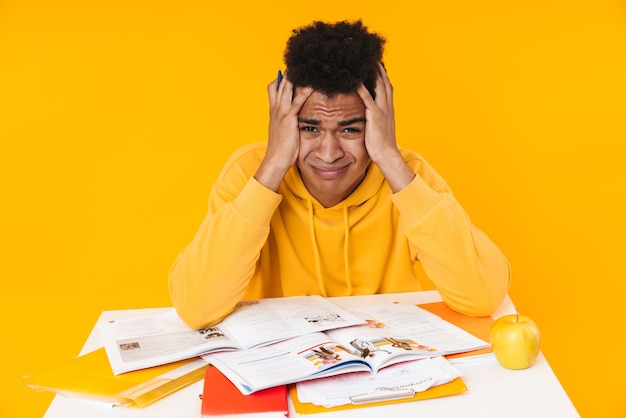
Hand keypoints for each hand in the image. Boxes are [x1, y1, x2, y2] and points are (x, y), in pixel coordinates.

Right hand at [255, 73, 312, 190]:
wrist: (276, 160)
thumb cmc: (281, 148)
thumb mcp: (283, 130)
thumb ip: (288, 120)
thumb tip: (296, 117)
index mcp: (274, 110)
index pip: (274, 87)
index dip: (281, 77)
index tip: (291, 70)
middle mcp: (276, 108)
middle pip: (280, 83)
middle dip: (289, 72)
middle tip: (301, 62)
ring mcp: (281, 113)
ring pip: (286, 89)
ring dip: (295, 77)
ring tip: (307, 67)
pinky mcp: (289, 119)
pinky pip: (296, 102)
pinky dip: (303, 93)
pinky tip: (311, 86)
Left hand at [357, 63, 414, 191]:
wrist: (387, 156)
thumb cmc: (381, 145)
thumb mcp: (379, 128)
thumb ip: (375, 118)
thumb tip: (369, 115)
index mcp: (388, 108)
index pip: (386, 85)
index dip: (381, 73)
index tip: (375, 62)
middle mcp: (387, 106)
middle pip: (383, 80)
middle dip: (377, 67)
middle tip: (369, 55)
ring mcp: (382, 110)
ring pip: (378, 85)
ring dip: (371, 72)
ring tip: (362, 60)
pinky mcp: (374, 116)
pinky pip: (367, 98)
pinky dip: (361, 88)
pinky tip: (354, 80)